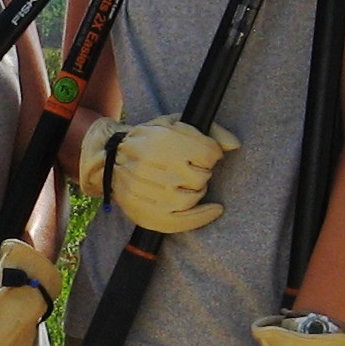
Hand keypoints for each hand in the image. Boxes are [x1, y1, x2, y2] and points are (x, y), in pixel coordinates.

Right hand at [79, 115, 240, 233]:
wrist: (109, 160)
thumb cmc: (149, 141)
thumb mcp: (175, 124)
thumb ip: (209, 131)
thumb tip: (235, 145)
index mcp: (164, 142)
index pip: (209, 153)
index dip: (210, 153)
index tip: (203, 154)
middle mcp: (157, 168)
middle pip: (202, 176)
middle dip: (202, 172)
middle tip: (189, 169)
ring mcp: (152, 194)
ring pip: (194, 197)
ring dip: (198, 190)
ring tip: (188, 184)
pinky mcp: (149, 214)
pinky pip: (184, 221)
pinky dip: (203, 217)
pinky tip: (215, 210)